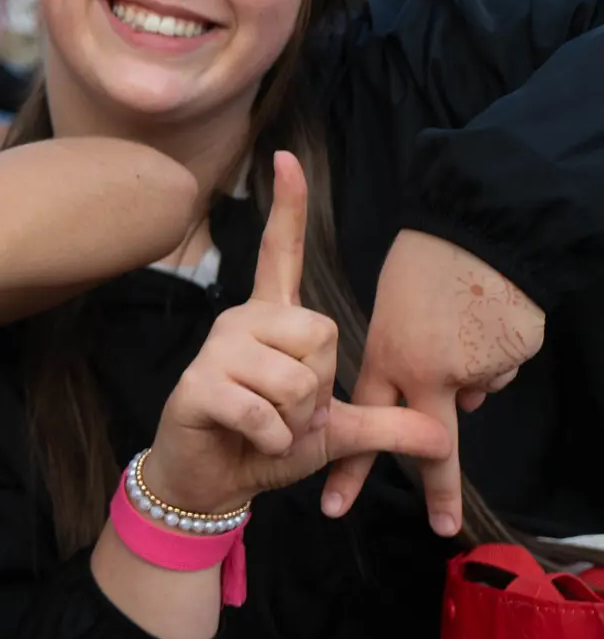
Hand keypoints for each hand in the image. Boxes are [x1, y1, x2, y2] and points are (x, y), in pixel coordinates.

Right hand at [146, 153, 454, 512]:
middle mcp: (241, 322)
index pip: (281, 253)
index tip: (285, 158)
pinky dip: (272, 440)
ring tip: (267, 428)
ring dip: (295, 422)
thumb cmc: (267, 445)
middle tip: (288, 413)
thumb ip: (387, 426)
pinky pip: (265, 411)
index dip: (289, 208)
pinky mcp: (198, 386)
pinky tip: (251, 440)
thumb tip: (441, 438)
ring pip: (296, 378)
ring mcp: (216, 351)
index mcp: (272, 320)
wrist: (213, 481)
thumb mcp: (337, 432)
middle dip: (320, 392)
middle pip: (319, 334)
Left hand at [320, 230, 544, 535]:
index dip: (352, 466)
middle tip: (442, 527)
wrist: (477, 231)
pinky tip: (494, 315)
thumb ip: (412, 361)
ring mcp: (473, 367)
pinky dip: (500, 347)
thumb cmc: (427, 263)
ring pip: (476, 384)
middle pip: (434, 440)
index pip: (366, 423)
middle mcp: (429, 372)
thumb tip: (458, 400)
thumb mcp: (395, 313)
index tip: (333, 506)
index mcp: (389, 358)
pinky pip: (503, 363)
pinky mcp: (510, 356)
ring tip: (467, 317)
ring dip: (475, 363)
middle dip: (439, 490)